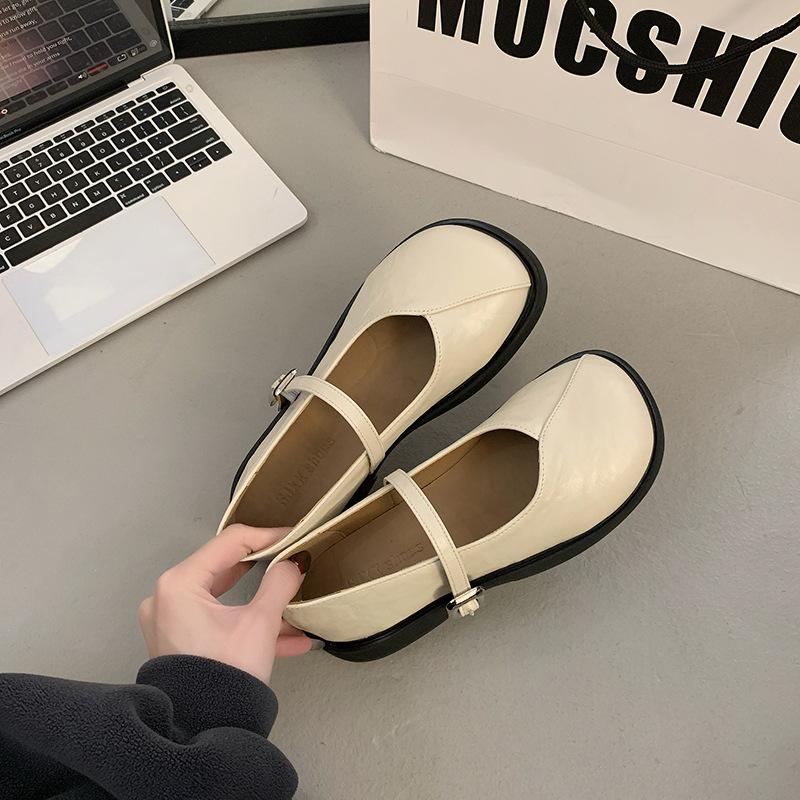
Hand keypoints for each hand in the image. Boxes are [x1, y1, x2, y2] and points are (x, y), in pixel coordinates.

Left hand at [138, 524, 311, 683]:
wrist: (203, 734)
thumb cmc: (224, 676)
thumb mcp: (260, 623)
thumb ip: (280, 583)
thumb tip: (294, 563)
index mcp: (179, 584)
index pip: (231, 542)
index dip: (267, 536)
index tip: (294, 537)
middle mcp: (167, 599)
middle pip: (225, 569)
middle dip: (266, 571)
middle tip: (293, 562)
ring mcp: (171, 622)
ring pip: (226, 599)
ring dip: (263, 603)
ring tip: (296, 607)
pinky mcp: (180, 643)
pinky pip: (219, 623)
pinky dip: (249, 624)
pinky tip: (288, 637)